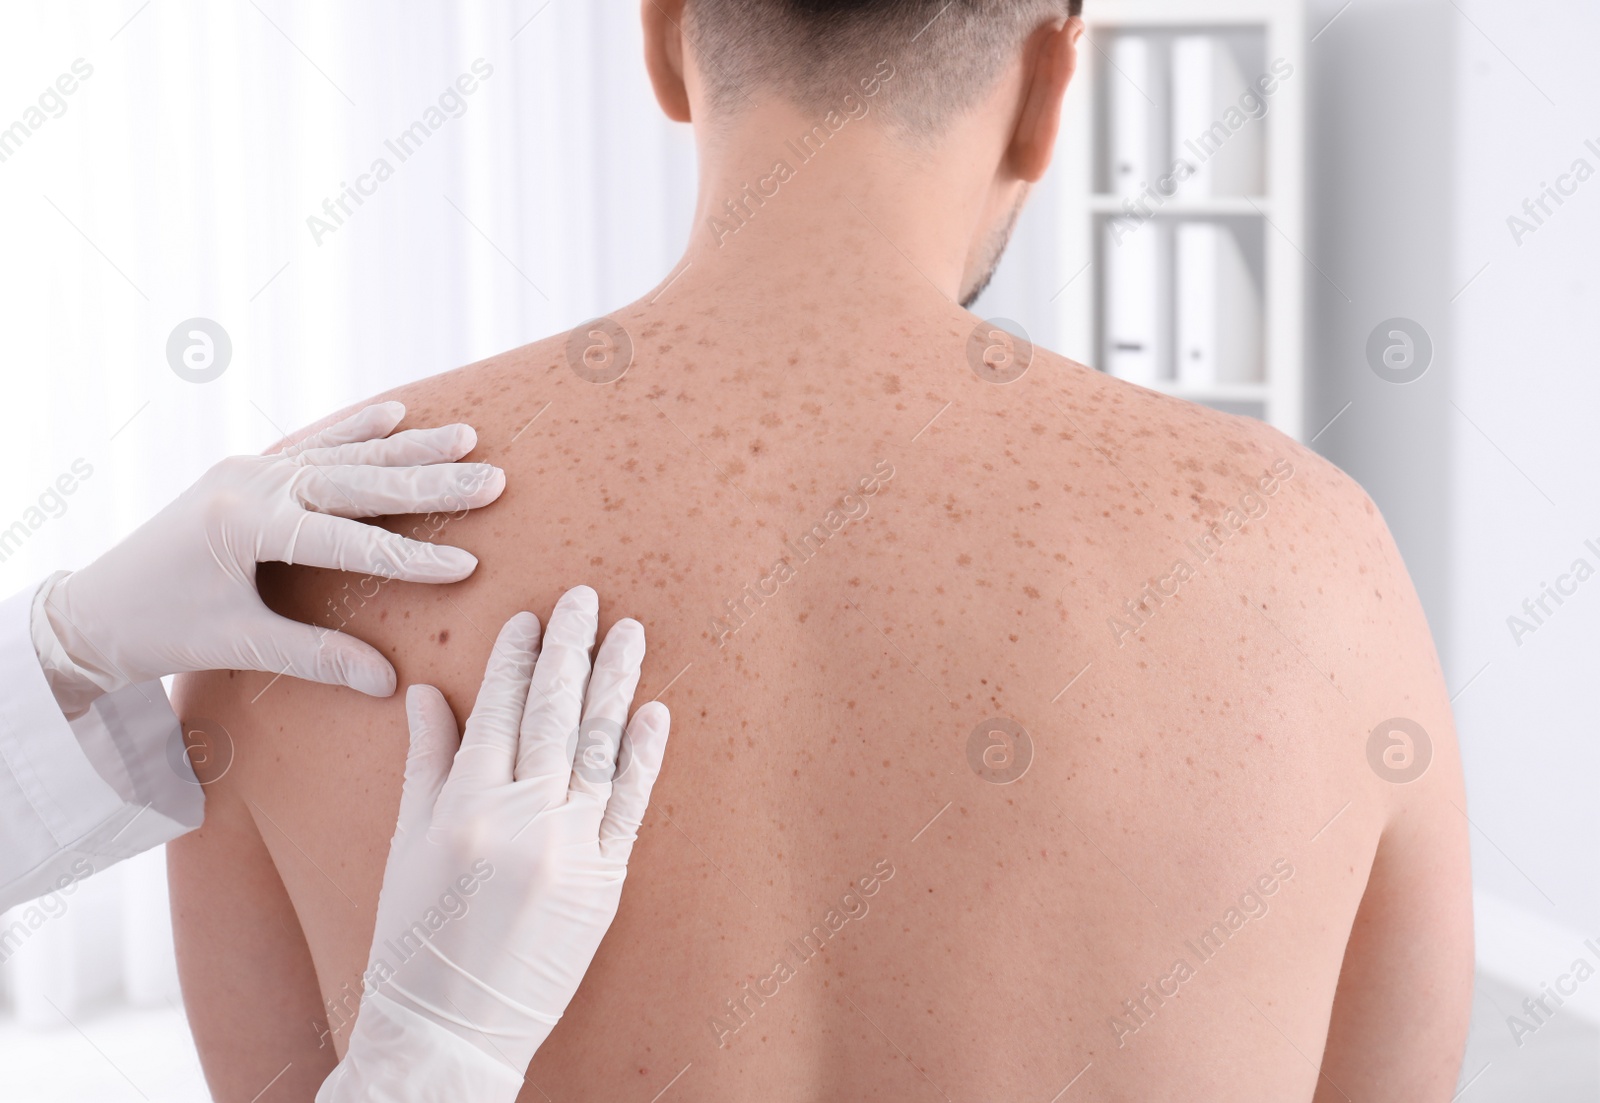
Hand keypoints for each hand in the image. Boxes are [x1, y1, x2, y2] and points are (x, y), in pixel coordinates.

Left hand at [38, 401, 502, 708]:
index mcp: (241, 525)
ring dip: (406, 448)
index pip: (344, 541)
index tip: (466, 563)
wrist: (93, 606)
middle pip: (354, 481)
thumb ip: (316, 657)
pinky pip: (312, 444)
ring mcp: (247, 469)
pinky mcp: (247, 469)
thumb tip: (388, 681)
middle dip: (427, 484)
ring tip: (466, 438)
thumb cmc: (161, 630)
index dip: (407, 558)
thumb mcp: (238, 645)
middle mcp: (247, 483)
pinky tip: (397, 413)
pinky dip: (356, 429)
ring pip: (341, 454)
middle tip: (490, 478)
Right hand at [321, 588, 669, 1100]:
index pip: (499, 709)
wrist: (452, 1028)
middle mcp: (519, 817)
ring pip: (598, 747)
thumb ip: (426, 764)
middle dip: (570, 650)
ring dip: (615, 684)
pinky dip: (643, 756)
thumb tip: (427, 693)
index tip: (532, 617)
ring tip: (628, 633)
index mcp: (464, 805)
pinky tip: (654, 712)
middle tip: (586, 598)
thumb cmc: (415, 938)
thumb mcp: (408, 845)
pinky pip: (629, 805)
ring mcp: (568, 847)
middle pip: (553, 715)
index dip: (518, 658)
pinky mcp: (604, 880)